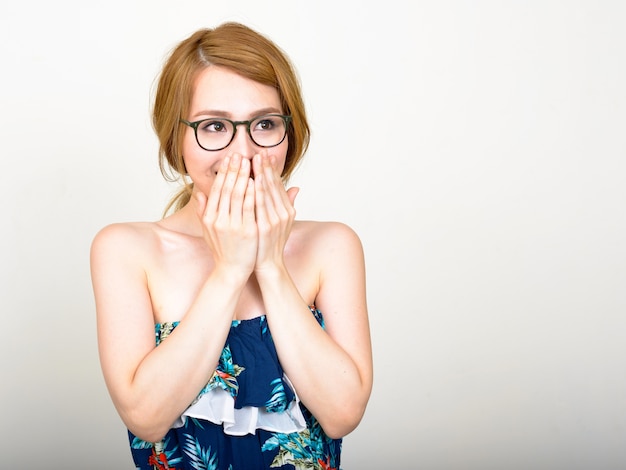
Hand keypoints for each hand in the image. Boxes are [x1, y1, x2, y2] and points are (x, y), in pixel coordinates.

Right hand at [195, 154, 257, 275]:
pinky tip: (256, 181)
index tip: (229, 158)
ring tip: (248, 162)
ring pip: (238, 195)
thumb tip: (199, 193)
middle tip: (239, 154)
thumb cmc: (222, 250)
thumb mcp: (208, 230)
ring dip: (243, 176)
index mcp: (210, 217)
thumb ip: (203, 211)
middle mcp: (219, 220)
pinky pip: (250, 207)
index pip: (217, 189)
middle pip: (227, 189)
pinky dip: (252, 192)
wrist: (231, 270)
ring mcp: (233, 225)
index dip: (223, 173)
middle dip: (233, 170)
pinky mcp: (247, 231)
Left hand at [252, 153, 298, 273]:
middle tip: (259, 152)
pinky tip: (250, 181)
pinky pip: (260, 206)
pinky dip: (256, 192)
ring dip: (260, 175)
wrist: (267, 264)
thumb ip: (287, 203)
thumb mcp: (281, 222)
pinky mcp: (266, 227)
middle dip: (266, 167)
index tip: (266, 155)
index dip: (272, 169)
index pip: (278, 185)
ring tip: (253, 160)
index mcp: (287, 210)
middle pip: (273, 185)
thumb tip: (296, 187)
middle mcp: (284, 213)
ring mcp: (275, 220)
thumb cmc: (268, 242)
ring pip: (267, 192)